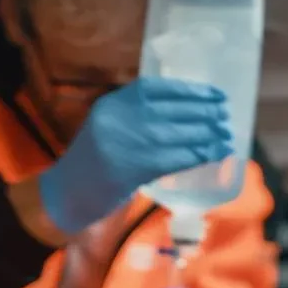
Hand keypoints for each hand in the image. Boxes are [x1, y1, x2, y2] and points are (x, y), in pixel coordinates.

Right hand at [37, 77, 232, 234]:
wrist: (62, 197)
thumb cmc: (91, 167)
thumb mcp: (108, 130)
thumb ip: (136, 119)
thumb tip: (183, 116)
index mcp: (111, 105)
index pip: (155, 89)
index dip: (188, 90)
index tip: (212, 93)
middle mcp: (115, 120)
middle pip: (168, 111)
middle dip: (202, 113)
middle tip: (225, 116)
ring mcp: (119, 145)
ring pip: (172, 135)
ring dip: (203, 136)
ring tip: (224, 137)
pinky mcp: (126, 171)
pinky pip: (168, 160)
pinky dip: (191, 157)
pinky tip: (207, 156)